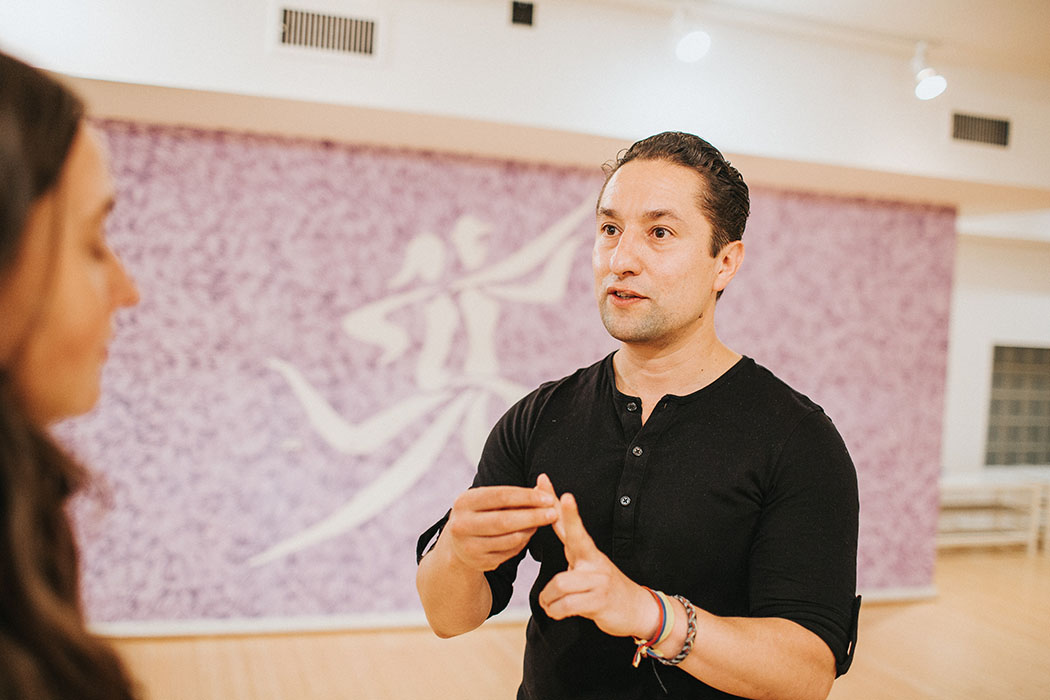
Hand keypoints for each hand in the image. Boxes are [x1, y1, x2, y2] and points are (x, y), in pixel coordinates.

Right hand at [444, 475, 558, 571]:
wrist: (459, 544)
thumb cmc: (481, 514)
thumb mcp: (489, 501)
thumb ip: (514, 495)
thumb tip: (543, 486)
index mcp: (464, 502)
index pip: (501, 496)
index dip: (527, 497)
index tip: (548, 498)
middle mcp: (462, 525)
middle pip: (504, 521)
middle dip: (533, 516)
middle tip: (554, 513)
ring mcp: (469, 546)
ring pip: (510, 539)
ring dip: (531, 530)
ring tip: (543, 522)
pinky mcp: (479, 562)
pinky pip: (510, 552)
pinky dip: (523, 542)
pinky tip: (528, 534)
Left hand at [538, 491, 657, 639]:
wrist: (638, 610)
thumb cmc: (604, 588)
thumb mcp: (587, 567)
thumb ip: (571, 549)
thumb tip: (554, 525)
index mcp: (588, 552)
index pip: (572, 527)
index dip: (566, 510)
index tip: (559, 491)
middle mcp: (594, 561)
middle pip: (576, 537)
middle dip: (570, 517)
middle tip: (564, 497)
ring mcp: (598, 580)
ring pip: (559, 584)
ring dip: (548, 599)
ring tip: (549, 604)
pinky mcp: (599, 602)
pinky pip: (566, 605)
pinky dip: (555, 611)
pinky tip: (556, 611)